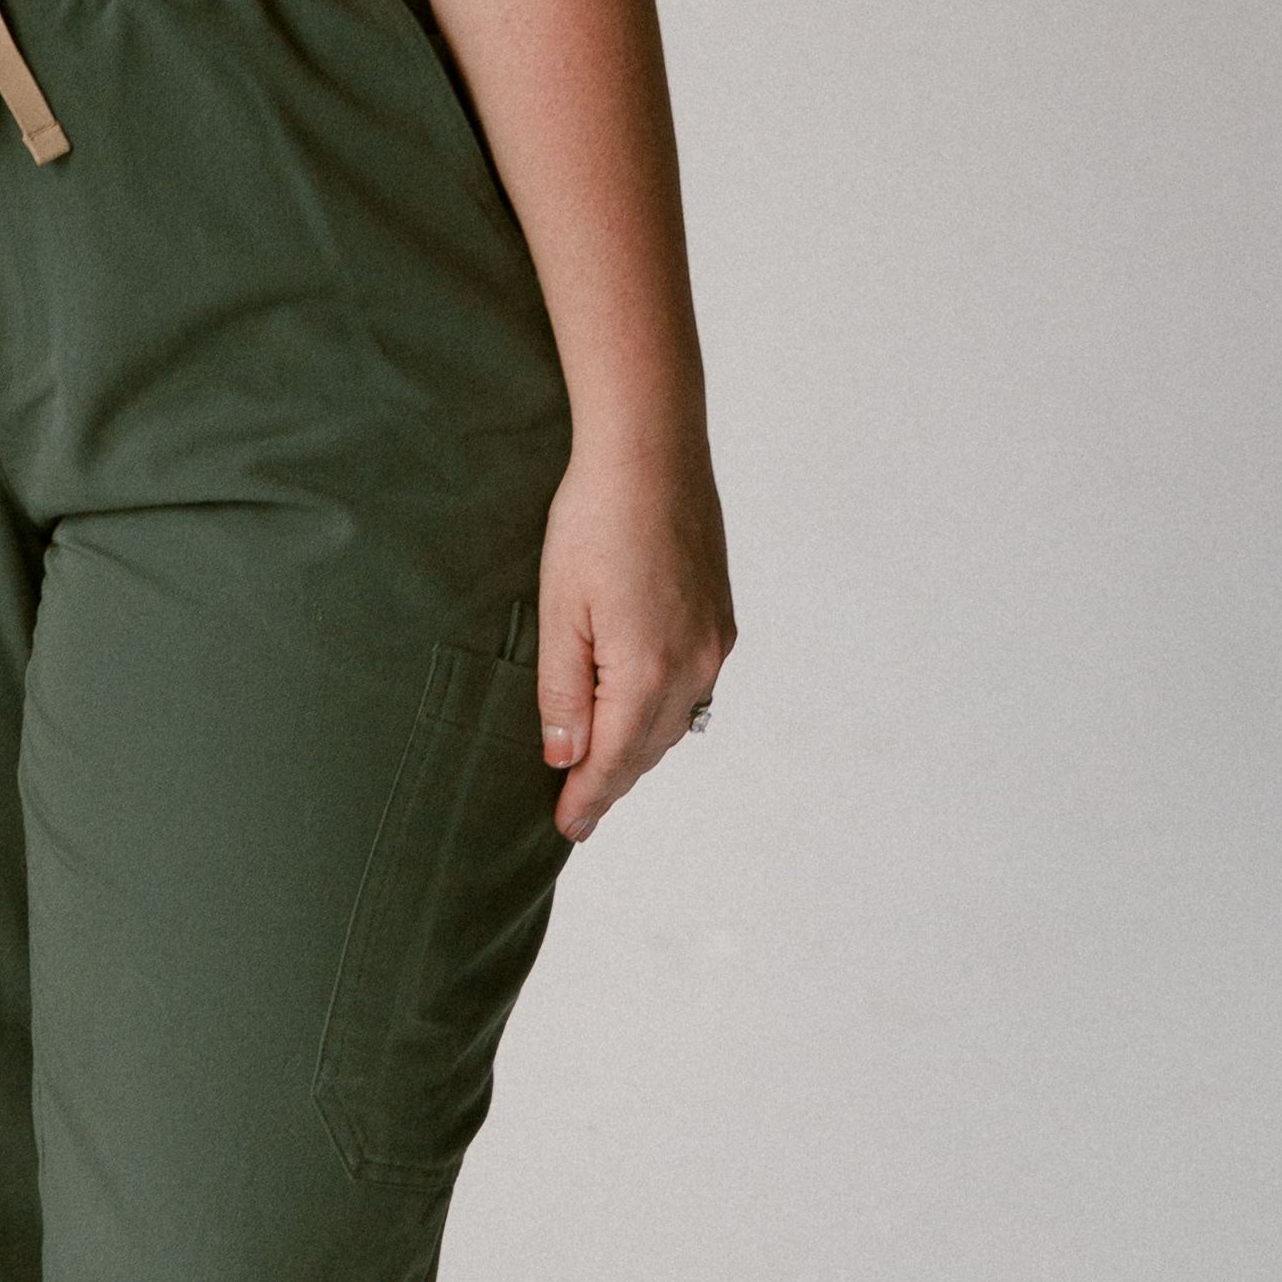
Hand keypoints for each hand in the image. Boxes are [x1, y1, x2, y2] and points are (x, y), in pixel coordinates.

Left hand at [537, 438, 733, 842]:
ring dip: (638, 749)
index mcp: (647, 670)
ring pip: (675, 722)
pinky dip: (662, 711)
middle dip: (611, 780)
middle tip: (576, 808)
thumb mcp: (559, 609)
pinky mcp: (722, 619)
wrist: (652, 451)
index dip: (587, 799)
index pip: (613, 761)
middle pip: (647, 749)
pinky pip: (694, 688)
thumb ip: (561, 691)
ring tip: (602, 768)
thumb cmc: (593, 521)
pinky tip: (639, 709)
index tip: (566, 829)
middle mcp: (694, 666)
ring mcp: (715, 643)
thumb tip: (564, 756)